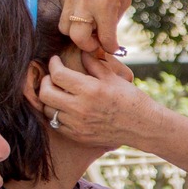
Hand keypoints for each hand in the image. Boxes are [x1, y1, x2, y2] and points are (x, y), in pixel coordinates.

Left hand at [40, 54, 154, 149]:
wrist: (143, 127)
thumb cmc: (131, 100)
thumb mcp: (114, 78)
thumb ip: (94, 64)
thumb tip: (81, 51)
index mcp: (90, 90)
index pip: (57, 75)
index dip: (53, 64)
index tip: (55, 60)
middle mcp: (80, 109)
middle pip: (45, 93)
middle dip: (44, 81)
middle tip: (51, 76)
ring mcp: (77, 125)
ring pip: (48, 110)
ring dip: (49, 99)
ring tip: (57, 92)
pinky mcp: (78, 136)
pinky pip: (56, 124)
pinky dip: (56, 114)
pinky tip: (64, 107)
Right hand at [58, 0, 136, 56]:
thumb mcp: (124, 0)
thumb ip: (112, 22)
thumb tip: (105, 41)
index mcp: (104, 4)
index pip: (104, 39)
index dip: (109, 47)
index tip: (111, 47)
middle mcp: (85, 1)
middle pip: (77, 38)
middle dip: (88, 45)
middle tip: (96, 42)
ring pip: (65, 27)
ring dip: (76, 31)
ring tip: (89, 26)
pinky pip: (64, 10)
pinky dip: (73, 14)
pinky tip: (84, 7)